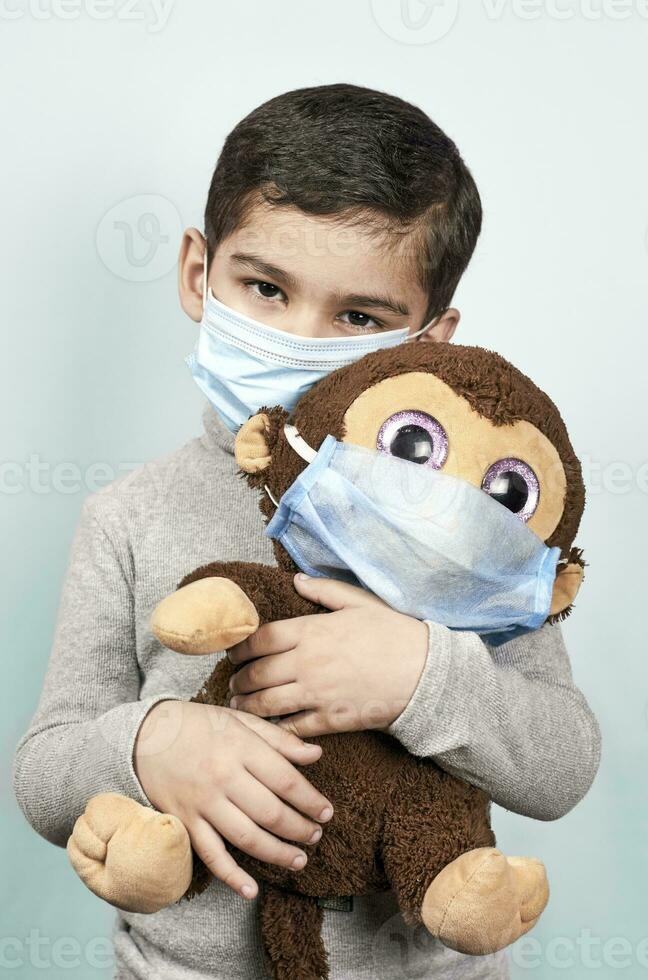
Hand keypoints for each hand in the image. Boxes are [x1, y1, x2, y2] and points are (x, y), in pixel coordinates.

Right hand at [133, 699, 332, 900]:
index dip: (310, 800)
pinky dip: (231, 876)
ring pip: (246, 838)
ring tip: (299, 860)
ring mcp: (203, 802)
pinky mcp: (185, 822)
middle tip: (315, 835)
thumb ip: (279, 739)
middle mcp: (223, 777)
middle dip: (299, 829)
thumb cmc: (198, 725)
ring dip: (277, 854)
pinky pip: (210, 855)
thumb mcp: (239, 721)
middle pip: (271, 812)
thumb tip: (316, 755)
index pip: (285, 780)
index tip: (326, 812)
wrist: (144, 735)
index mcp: (240, 748)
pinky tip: (251, 890)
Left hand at [228, 574, 428, 737]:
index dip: (241, 647)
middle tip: (233, 681)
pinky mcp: (330, 720)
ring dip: (247, 705)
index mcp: (312, 631)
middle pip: (257, 673)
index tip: (234, 652)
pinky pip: (292, 728)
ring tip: (239, 705)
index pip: (261, 639)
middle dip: (239, 679)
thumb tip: (296, 580)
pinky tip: (267, 726)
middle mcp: (307, 663)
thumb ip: (324, 590)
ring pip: (267, 703)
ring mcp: (317, 694)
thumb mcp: (360, 603)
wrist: (425, 674)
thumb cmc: (394, 634)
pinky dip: (274, 729)